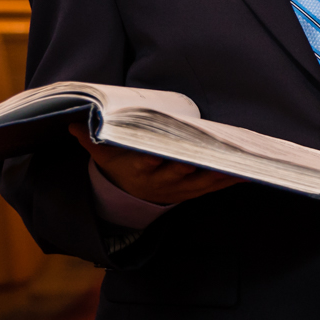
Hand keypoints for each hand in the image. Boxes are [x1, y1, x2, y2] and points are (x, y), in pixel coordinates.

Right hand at [69, 121, 241, 204]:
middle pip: (179, 171)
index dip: (155, 158)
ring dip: (220, 172)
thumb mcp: (101, 154)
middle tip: (212, 150)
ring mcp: (178, 190)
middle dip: (196, 161)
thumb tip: (73, 122)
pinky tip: (246, 172)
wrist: (127, 197)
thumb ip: (89, 138)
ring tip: (240, 162)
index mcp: (138, 169)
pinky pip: (213, 187)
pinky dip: (229, 180)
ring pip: (201, 181)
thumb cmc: (117, 166)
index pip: (147, 162)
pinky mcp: (191, 194)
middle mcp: (160, 182)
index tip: (162, 152)